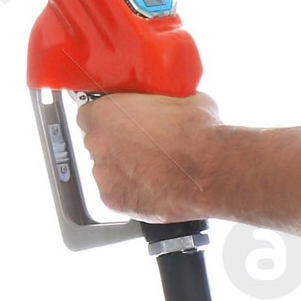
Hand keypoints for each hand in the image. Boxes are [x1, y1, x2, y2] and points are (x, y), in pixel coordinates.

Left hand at [75, 91, 220, 220]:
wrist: (211, 171)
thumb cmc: (197, 134)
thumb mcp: (180, 99)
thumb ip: (160, 102)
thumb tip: (169, 103)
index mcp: (106, 113)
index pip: (89, 114)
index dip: (108, 118)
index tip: (121, 122)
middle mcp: (98, 144)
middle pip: (97, 143)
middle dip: (116, 144)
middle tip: (143, 145)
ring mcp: (104, 176)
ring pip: (106, 170)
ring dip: (123, 168)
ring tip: (152, 169)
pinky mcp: (115, 201)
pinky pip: (116, 193)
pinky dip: (130, 191)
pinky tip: (153, 186)